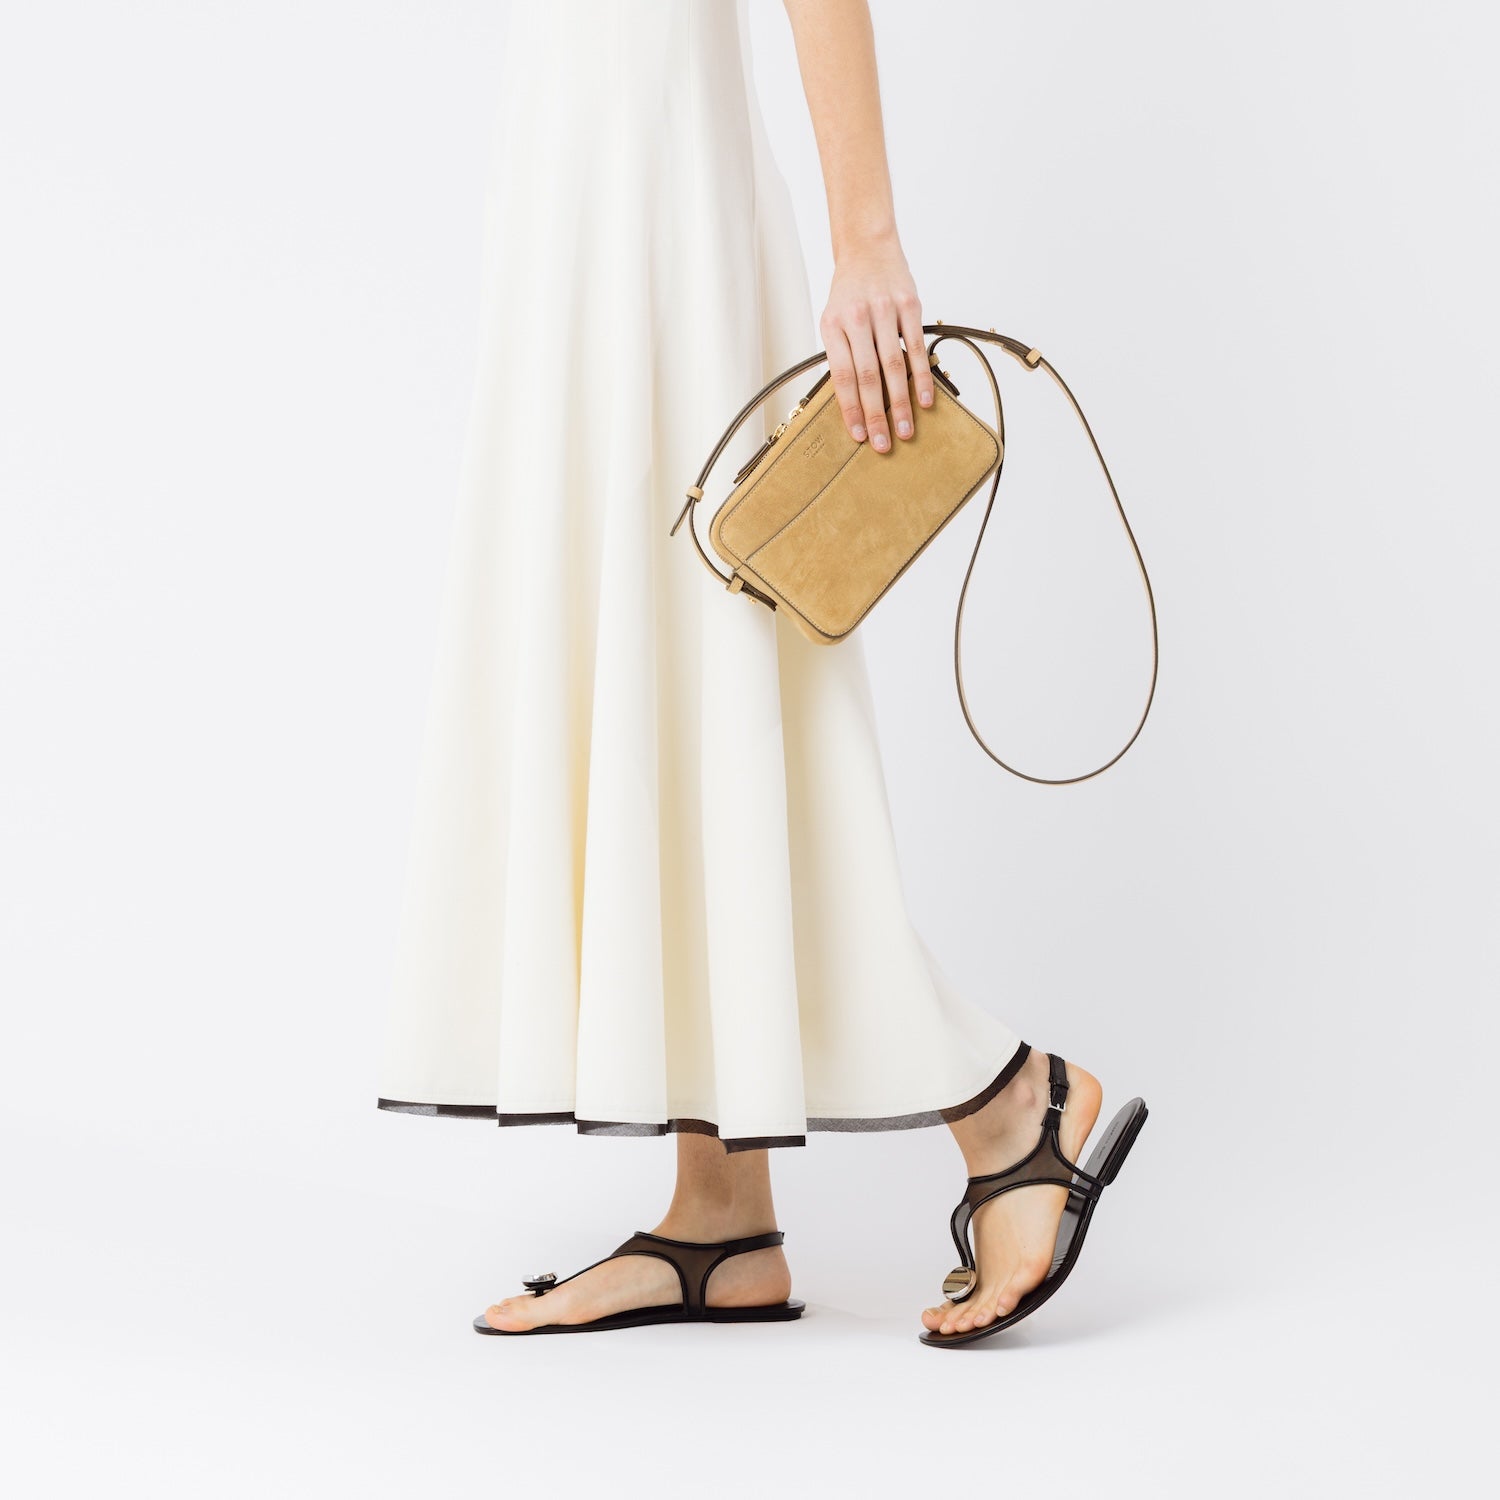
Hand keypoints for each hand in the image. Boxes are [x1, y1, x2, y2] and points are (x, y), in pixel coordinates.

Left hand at [818, 232, 932, 452]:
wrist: (868, 248)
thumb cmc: (848, 293)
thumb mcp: (832, 320)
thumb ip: (841, 356)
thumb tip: (852, 402)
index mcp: (832, 325)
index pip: (841, 375)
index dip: (850, 408)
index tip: (859, 435)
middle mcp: (856, 318)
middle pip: (867, 375)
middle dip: (876, 414)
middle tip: (883, 443)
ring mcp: (884, 310)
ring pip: (893, 365)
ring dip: (901, 403)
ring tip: (905, 430)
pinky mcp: (909, 305)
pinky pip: (916, 346)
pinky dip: (920, 376)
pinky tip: (924, 399)